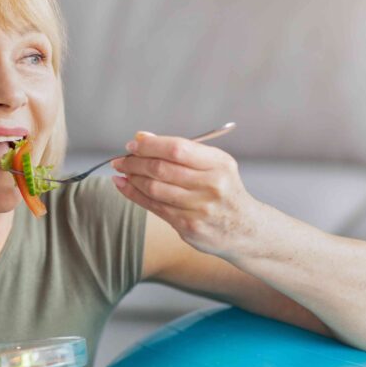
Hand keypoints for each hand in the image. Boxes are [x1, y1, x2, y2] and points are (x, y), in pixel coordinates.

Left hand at [111, 130, 261, 258]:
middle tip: (120, 159)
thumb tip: (143, 137)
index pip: (177, 149)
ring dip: (132, 178)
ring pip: (154, 189)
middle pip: (162, 169)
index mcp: (219, 164)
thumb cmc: (223, 190)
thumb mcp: (214, 164)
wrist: (245, 229)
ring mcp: (199, 208)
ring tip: (122, 171)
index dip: (150, 145)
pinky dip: (134, 195)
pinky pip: (154, 207)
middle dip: (135, 162)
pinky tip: (124, 186)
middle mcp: (211, 186)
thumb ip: (180, 150)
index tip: (133, 144)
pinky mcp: (188, 226)